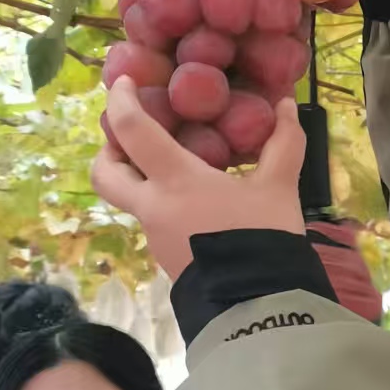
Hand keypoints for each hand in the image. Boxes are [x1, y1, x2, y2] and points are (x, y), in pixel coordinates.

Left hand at [92, 77, 306, 279]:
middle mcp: (153, 207)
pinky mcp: (166, 258)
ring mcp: (155, 236)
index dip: (120, 101)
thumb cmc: (264, 239)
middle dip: (108, 149)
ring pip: (129, 199)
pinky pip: (154, 220)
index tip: (124, 84)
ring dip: (139, 177)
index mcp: (175, 181)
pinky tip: (196, 201)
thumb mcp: (279, 187)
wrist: (259, 306)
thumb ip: (283, 143)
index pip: (130, 130)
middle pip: (104, 174)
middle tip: (130, 136)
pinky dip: (164, 202)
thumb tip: (285, 104)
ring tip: (175, 166)